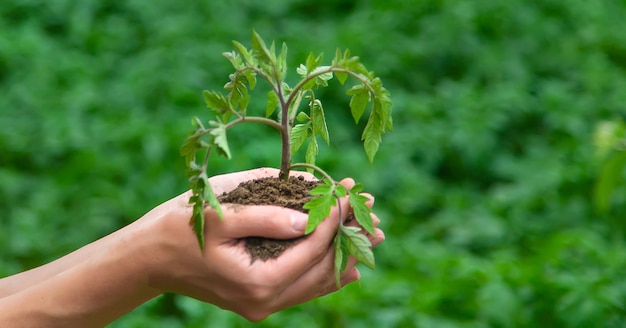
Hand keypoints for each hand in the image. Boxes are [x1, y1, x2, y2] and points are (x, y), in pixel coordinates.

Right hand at [146, 167, 384, 320]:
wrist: (149, 259)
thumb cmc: (179, 229)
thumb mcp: (221, 215)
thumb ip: (267, 217)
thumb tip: (311, 218)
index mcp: (256, 282)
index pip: (311, 249)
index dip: (334, 218)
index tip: (350, 193)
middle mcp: (265, 301)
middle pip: (322, 268)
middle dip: (348, 234)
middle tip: (372, 209)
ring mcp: (263, 305)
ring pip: (317, 283)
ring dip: (343, 254)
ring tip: (371, 232)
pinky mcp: (259, 300)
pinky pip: (302, 289)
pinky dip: (325, 272)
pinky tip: (346, 263)